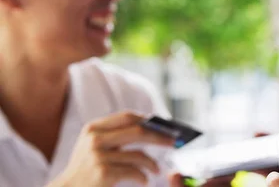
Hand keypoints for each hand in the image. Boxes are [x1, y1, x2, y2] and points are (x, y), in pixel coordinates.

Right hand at [48, 111, 175, 186]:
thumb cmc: (85, 168)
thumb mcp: (93, 144)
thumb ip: (115, 133)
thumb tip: (153, 125)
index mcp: (93, 128)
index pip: (128, 116)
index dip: (149, 120)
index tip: (165, 125)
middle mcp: (95, 139)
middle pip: (138, 131)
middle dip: (160, 136)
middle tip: (174, 142)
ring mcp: (98, 156)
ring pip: (138, 155)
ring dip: (152, 164)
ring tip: (156, 169)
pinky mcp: (103, 173)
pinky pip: (134, 172)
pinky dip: (143, 177)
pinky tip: (144, 180)